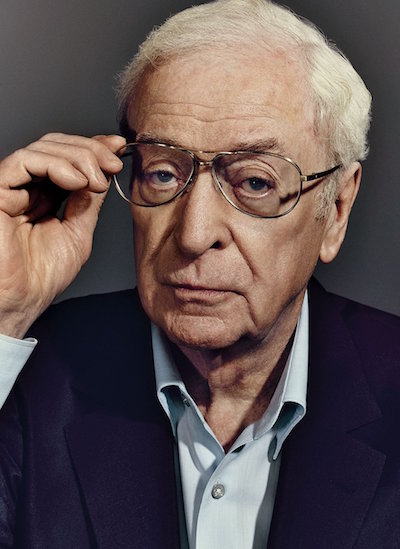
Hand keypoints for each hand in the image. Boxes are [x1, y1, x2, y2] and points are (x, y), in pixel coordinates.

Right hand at [0, 133, 125, 337]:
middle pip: (56, 147)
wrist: (22, 300)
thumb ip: (87, 200)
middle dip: (90, 150)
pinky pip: (23, 161)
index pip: (67, 159)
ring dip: (79, 157)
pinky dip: (55, 164)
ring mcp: (11, 187)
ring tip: (97, 180)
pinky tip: (77, 181)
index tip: (118, 146)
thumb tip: (103, 171)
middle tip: (112, 164)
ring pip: (43, 148)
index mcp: (44, 196)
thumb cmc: (43, 275)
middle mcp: (26, 187)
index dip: (92, 147)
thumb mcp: (78, 230)